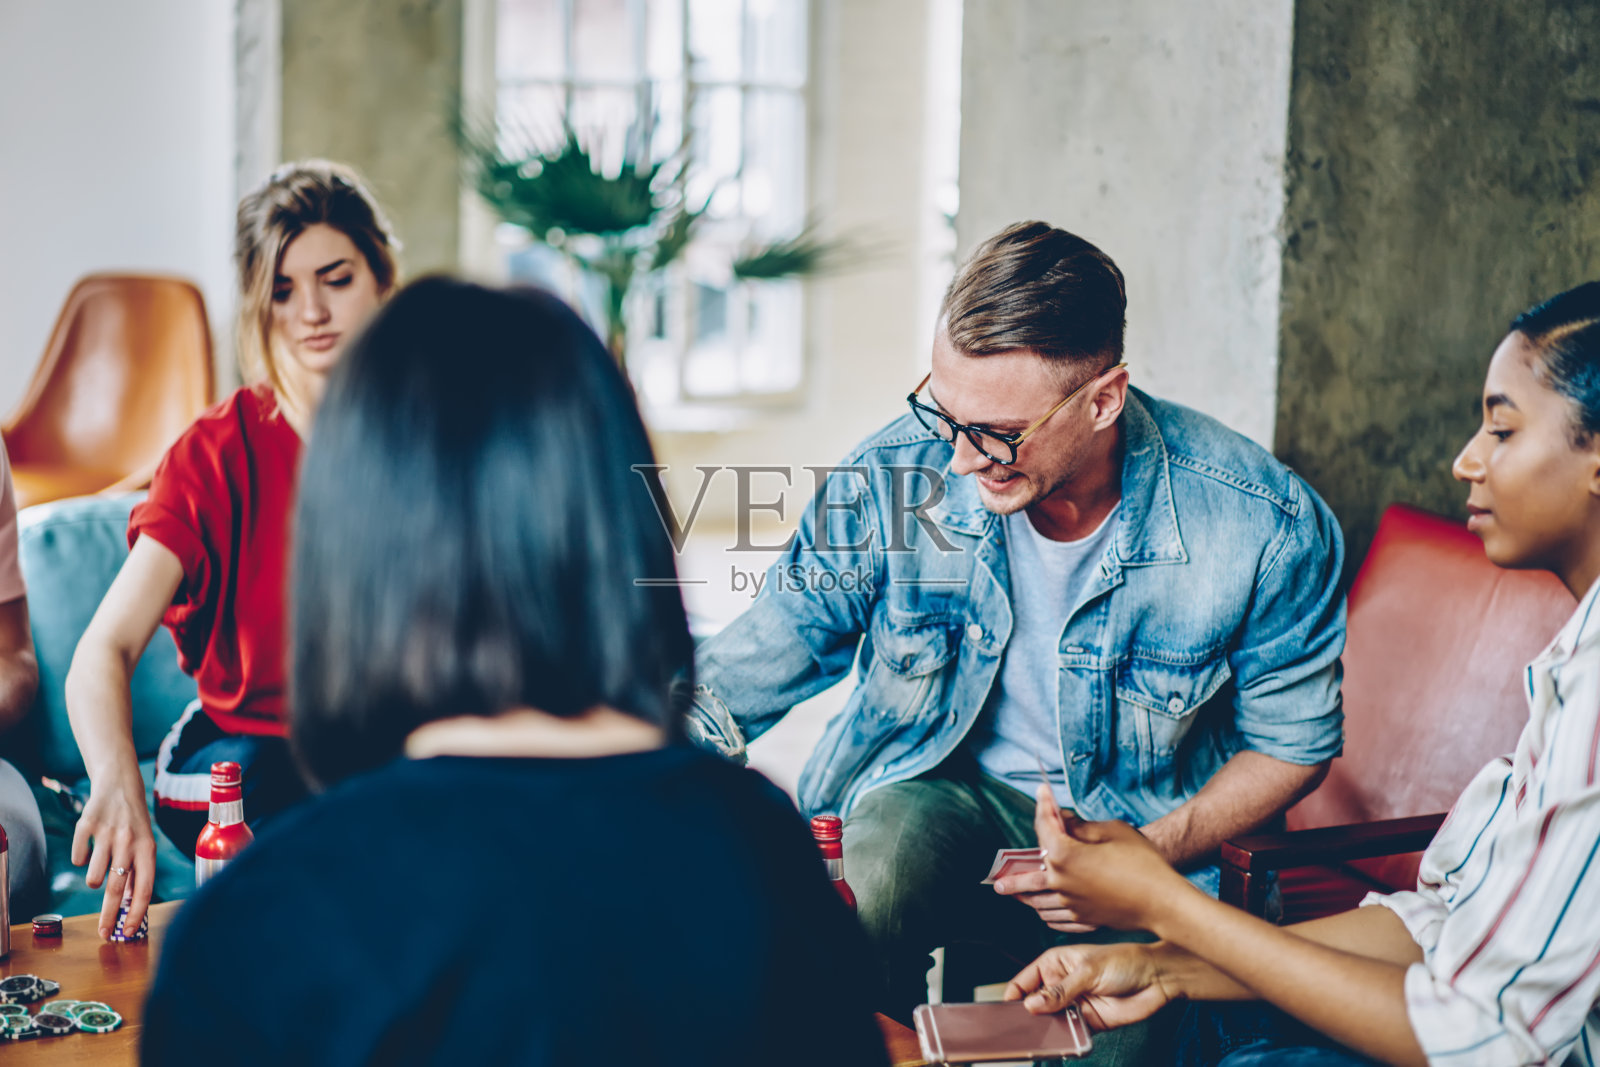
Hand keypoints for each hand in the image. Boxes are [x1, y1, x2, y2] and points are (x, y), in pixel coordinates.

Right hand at [71, 769, 156, 939]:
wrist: (119, 785)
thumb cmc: (134, 823)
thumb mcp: (145, 845)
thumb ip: (137, 873)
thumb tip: (131, 908)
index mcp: (147, 849)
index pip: (144, 888)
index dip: (136, 914)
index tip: (128, 933)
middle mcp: (129, 842)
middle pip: (116, 889)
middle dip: (109, 916)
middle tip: (104, 933)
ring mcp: (107, 833)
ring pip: (93, 877)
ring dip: (94, 879)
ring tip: (102, 863)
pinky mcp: (86, 825)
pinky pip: (77, 857)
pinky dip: (81, 858)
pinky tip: (90, 846)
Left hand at [997, 784, 1193, 932]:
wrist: (1163, 900)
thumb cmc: (1141, 861)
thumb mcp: (1112, 831)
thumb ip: (1081, 826)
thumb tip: (1062, 820)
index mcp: (1065, 855)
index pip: (1045, 827)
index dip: (1044, 807)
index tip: (1042, 793)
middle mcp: (1061, 882)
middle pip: (1027, 879)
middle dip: (1011, 876)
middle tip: (995, 880)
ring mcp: (1072, 905)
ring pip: (1039, 903)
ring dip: (1025, 897)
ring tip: (1014, 896)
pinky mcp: (1085, 920)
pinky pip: (1057, 919)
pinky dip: (1047, 915)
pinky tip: (1044, 913)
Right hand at [1004, 942, 1173, 1030]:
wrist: (1157, 979)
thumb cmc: (1123, 961)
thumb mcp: (1088, 971)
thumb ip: (1060, 990)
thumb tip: (1032, 1005)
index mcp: (1054, 964)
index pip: (1025, 981)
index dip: (1014, 995)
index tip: (1007, 1010)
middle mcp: (1061, 985)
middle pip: (1035, 1004)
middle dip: (1027, 1016)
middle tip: (1020, 1028)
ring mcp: (1073, 1005)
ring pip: (1050, 1021)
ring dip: (1046, 1029)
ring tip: (1040, 1036)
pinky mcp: (1088, 1023)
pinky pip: (1070, 1034)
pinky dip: (1064, 1039)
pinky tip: (1061, 1041)